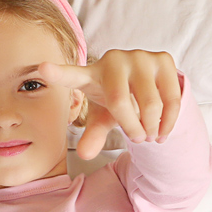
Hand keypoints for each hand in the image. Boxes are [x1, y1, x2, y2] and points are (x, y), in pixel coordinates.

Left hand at [39, 50, 181, 159]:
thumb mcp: (102, 119)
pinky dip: (168, 122)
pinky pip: (170, 98)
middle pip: (120, 103)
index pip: (72, 75)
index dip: (58, 73)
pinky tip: (163, 129)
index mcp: (91, 74)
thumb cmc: (118, 102)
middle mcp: (113, 60)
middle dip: (131, 128)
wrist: (149, 86)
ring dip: (151, 127)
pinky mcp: (163, 59)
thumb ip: (93, 135)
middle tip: (138, 139)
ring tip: (150, 134)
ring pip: (149, 103)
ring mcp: (140, 56)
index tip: (42, 69)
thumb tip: (85, 154)